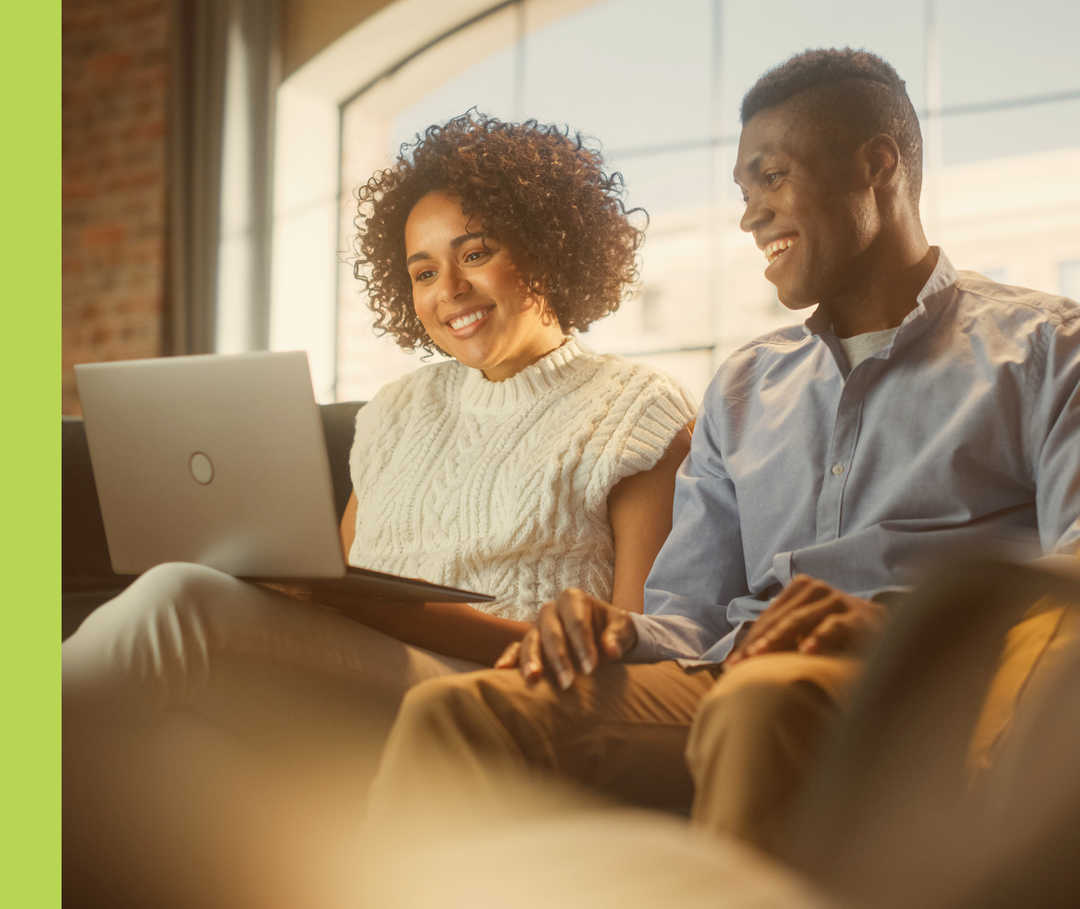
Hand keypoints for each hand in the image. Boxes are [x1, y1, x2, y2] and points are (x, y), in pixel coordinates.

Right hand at [494, 588, 637, 689]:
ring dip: (531, 660)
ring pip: (530, 641)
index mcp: (574, 599)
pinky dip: (508, 658)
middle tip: (568, 683)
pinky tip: (501, 670)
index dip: (583, 644)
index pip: (577, 621)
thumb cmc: (614, 630)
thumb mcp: (622, 628)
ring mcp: (537, 627)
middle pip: (552, 633)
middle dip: (560, 658)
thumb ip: (617, 637)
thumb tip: (611, 651)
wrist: (606, 636)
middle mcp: (551, 610)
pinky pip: (515, 648)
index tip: (591, 668)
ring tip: (533, 678)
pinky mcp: (528, 642)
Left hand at [726, 574, 886, 666]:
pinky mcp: (858, 615)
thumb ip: (780, 638)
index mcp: (799, 589)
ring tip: (760, 657)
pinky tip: (806, 651)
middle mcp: (816, 589)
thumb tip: (738, 661)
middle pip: (779, 619)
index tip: (730, 666)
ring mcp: (837, 600)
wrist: (889, 631)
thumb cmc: (837, 634)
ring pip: (800, 620)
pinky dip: (819, 637)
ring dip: (779, 639)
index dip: (748, 642)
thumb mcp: (806, 632)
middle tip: (740, 665)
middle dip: (757, 644)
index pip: (768, 619)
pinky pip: (833, 626)